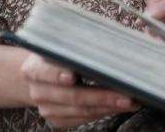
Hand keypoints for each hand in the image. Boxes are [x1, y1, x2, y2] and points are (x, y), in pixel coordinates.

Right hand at [21, 54, 137, 127]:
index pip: (43, 72)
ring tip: (131, 101)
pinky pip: (83, 119)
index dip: (56, 74)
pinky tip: (120, 106)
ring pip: (81, 111)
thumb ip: (77, 45)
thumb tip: (110, 44)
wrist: (41, 75)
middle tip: (126, 95)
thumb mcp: (62, 44)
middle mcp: (38, 91)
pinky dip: (103, 112)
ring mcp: (46, 108)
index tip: (73, 76)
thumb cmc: (60, 55)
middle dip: (102, 97)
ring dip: (108, 107)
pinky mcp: (57, 120)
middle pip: (71, 96)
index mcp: (33, 68)